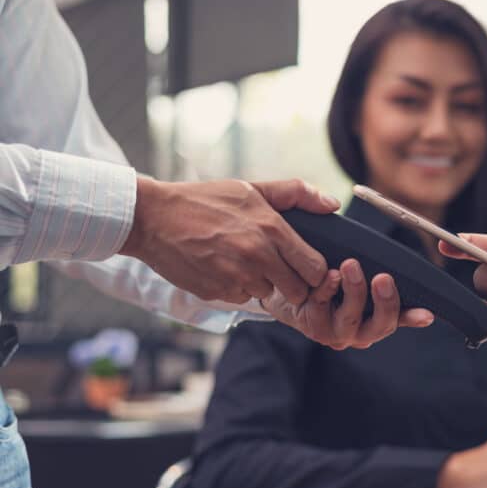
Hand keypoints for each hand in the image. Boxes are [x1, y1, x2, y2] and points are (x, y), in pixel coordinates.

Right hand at [121, 177, 337, 305]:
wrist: (152, 218)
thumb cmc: (205, 200)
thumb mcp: (251, 189)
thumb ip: (295, 194)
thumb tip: (333, 204)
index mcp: (272, 230)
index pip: (316, 268)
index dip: (315, 272)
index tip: (308, 268)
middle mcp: (258, 256)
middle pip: (297, 291)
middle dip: (293, 284)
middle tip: (279, 270)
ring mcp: (236, 277)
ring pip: (267, 295)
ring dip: (261, 284)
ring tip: (243, 262)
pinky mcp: (217, 292)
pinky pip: (241, 298)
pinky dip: (237, 288)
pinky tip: (223, 268)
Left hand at [261, 259, 433, 349]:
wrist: (291, 287)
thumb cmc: (334, 280)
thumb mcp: (361, 279)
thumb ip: (383, 279)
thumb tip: (406, 272)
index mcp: (377, 321)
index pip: (401, 319)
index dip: (414, 318)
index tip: (426, 314)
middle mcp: (360, 332)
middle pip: (380, 325)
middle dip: (384, 301)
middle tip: (383, 277)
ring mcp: (336, 333)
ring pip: (350, 318)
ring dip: (353, 291)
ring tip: (350, 265)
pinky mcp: (312, 326)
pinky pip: (321, 308)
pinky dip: (325, 290)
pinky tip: (328, 274)